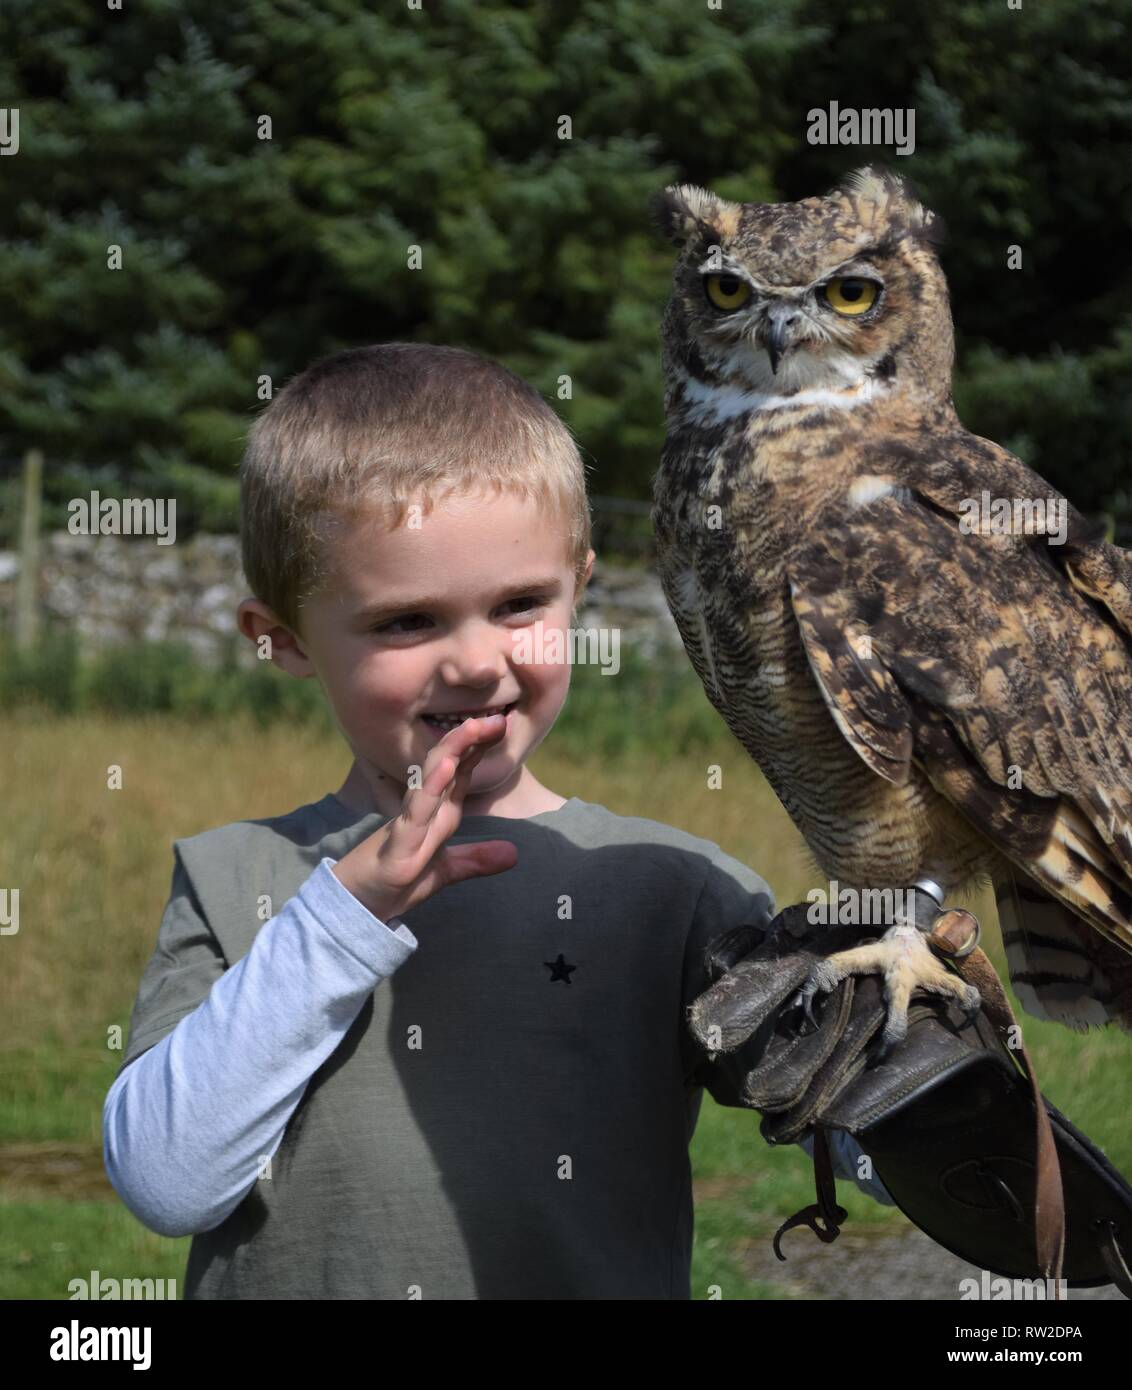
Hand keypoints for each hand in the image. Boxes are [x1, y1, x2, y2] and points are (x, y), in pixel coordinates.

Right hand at [331, 714, 518, 922]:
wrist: (356, 908)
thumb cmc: (394, 883)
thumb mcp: (445, 871)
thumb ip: (476, 859)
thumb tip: (515, 854)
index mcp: (436, 812)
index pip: (459, 770)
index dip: (480, 747)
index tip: (503, 723)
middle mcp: (423, 811)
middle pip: (446, 764)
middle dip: (470, 738)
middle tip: (497, 718)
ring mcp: (408, 825)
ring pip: (429, 779)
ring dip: (451, 751)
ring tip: (473, 727)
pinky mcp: (397, 847)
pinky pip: (415, 813)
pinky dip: (430, 790)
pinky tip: (445, 769)